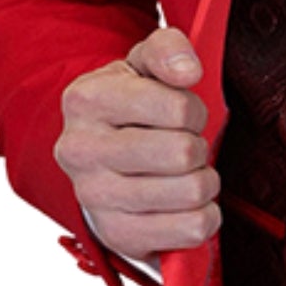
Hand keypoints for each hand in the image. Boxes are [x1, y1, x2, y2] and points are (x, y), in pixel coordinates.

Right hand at [54, 26, 220, 257]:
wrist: (97, 159)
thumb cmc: (130, 106)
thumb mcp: (143, 64)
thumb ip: (168, 49)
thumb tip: (188, 72)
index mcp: (86, 99)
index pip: (178, 108)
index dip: (194, 110)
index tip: (181, 114)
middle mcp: (81, 151)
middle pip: (184, 153)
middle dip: (198, 147)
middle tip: (184, 147)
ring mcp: (94, 198)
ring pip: (192, 192)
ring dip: (204, 182)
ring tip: (184, 174)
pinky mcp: (117, 236)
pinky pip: (192, 229)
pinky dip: (204, 217)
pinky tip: (186, 205)